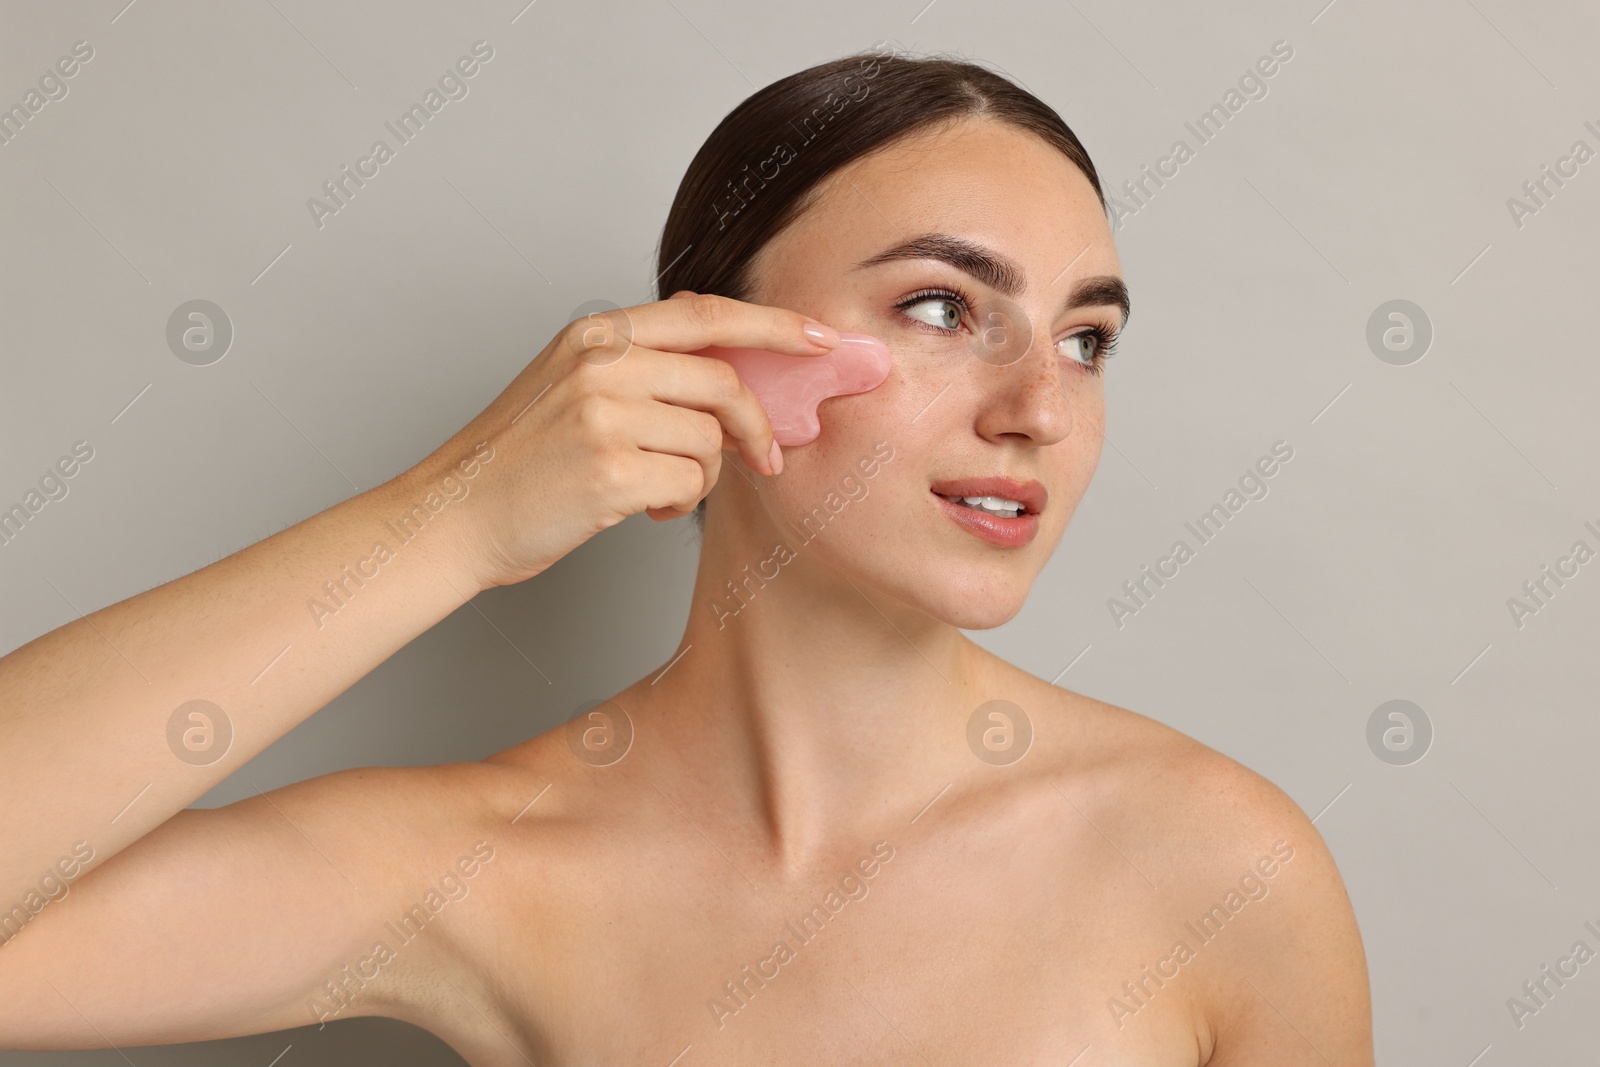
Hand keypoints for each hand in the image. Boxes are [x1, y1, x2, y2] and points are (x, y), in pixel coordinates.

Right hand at [423, 291, 841, 589]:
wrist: (453, 516)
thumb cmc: (519, 460)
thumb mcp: (570, 384)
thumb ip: (640, 363)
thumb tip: (729, 365)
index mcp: (595, 335)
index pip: (706, 313)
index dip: (773, 325)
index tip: (819, 339)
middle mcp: (600, 364)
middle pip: (724, 381)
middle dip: (759, 426)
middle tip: (768, 458)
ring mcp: (603, 415)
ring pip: (711, 440)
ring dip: (704, 475)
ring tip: (660, 488)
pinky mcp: (609, 470)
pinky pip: (691, 482)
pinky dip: (679, 502)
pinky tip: (644, 506)